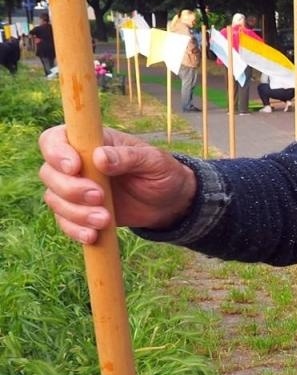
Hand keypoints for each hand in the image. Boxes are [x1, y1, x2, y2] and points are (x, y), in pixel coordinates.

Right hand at [38, 125, 197, 243]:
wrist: (169, 203)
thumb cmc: (161, 173)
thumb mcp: (153, 161)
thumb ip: (128, 157)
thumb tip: (100, 157)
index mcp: (91, 142)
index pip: (55, 139)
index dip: (57, 152)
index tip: (75, 167)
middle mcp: (77, 164)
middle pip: (49, 173)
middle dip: (70, 188)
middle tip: (99, 197)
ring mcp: (75, 189)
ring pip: (54, 199)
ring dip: (75, 212)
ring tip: (105, 220)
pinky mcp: (79, 212)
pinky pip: (64, 221)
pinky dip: (75, 229)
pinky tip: (93, 235)